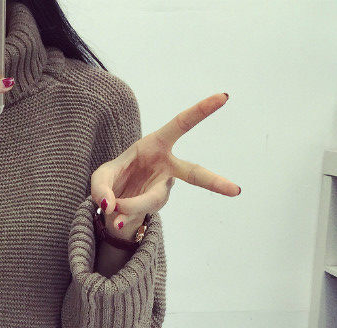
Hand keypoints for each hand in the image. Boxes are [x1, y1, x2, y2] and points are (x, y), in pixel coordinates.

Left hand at [91, 92, 241, 239]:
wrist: (112, 202)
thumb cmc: (113, 178)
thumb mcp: (101, 176)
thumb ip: (101, 187)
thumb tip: (111, 205)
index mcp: (156, 145)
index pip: (182, 124)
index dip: (202, 110)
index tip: (224, 97)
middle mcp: (166, 168)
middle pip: (194, 174)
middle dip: (214, 182)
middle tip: (235, 191)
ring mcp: (162, 190)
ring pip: (152, 200)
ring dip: (132, 205)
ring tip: (113, 209)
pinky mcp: (153, 208)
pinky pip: (139, 213)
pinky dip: (123, 216)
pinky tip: (114, 221)